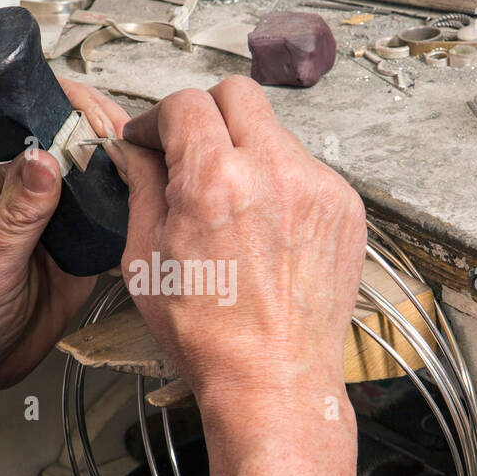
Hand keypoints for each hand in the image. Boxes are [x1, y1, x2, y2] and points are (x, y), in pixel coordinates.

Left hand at [0, 79, 129, 411]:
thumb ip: (16, 214)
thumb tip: (43, 157)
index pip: (28, 116)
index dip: (66, 105)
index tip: (97, 121)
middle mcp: (27, 193)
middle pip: (75, 139)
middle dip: (109, 137)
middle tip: (133, 157)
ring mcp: (56, 222)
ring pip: (99, 178)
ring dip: (126, 175)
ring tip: (150, 182)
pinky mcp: (79, 253)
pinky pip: (112, 225)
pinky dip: (132, 219)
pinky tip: (146, 221)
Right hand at [111, 75, 365, 420]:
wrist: (274, 380)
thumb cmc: (211, 337)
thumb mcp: (146, 260)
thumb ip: (141, 190)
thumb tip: (132, 153)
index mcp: (214, 181)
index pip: (184, 103)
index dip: (157, 119)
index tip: (150, 140)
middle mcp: (273, 171)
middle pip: (237, 94)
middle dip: (206, 114)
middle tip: (191, 151)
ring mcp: (317, 186)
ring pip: (274, 132)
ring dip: (247, 151)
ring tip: (232, 205)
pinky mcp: (344, 207)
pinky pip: (306, 169)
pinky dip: (281, 184)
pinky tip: (266, 228)